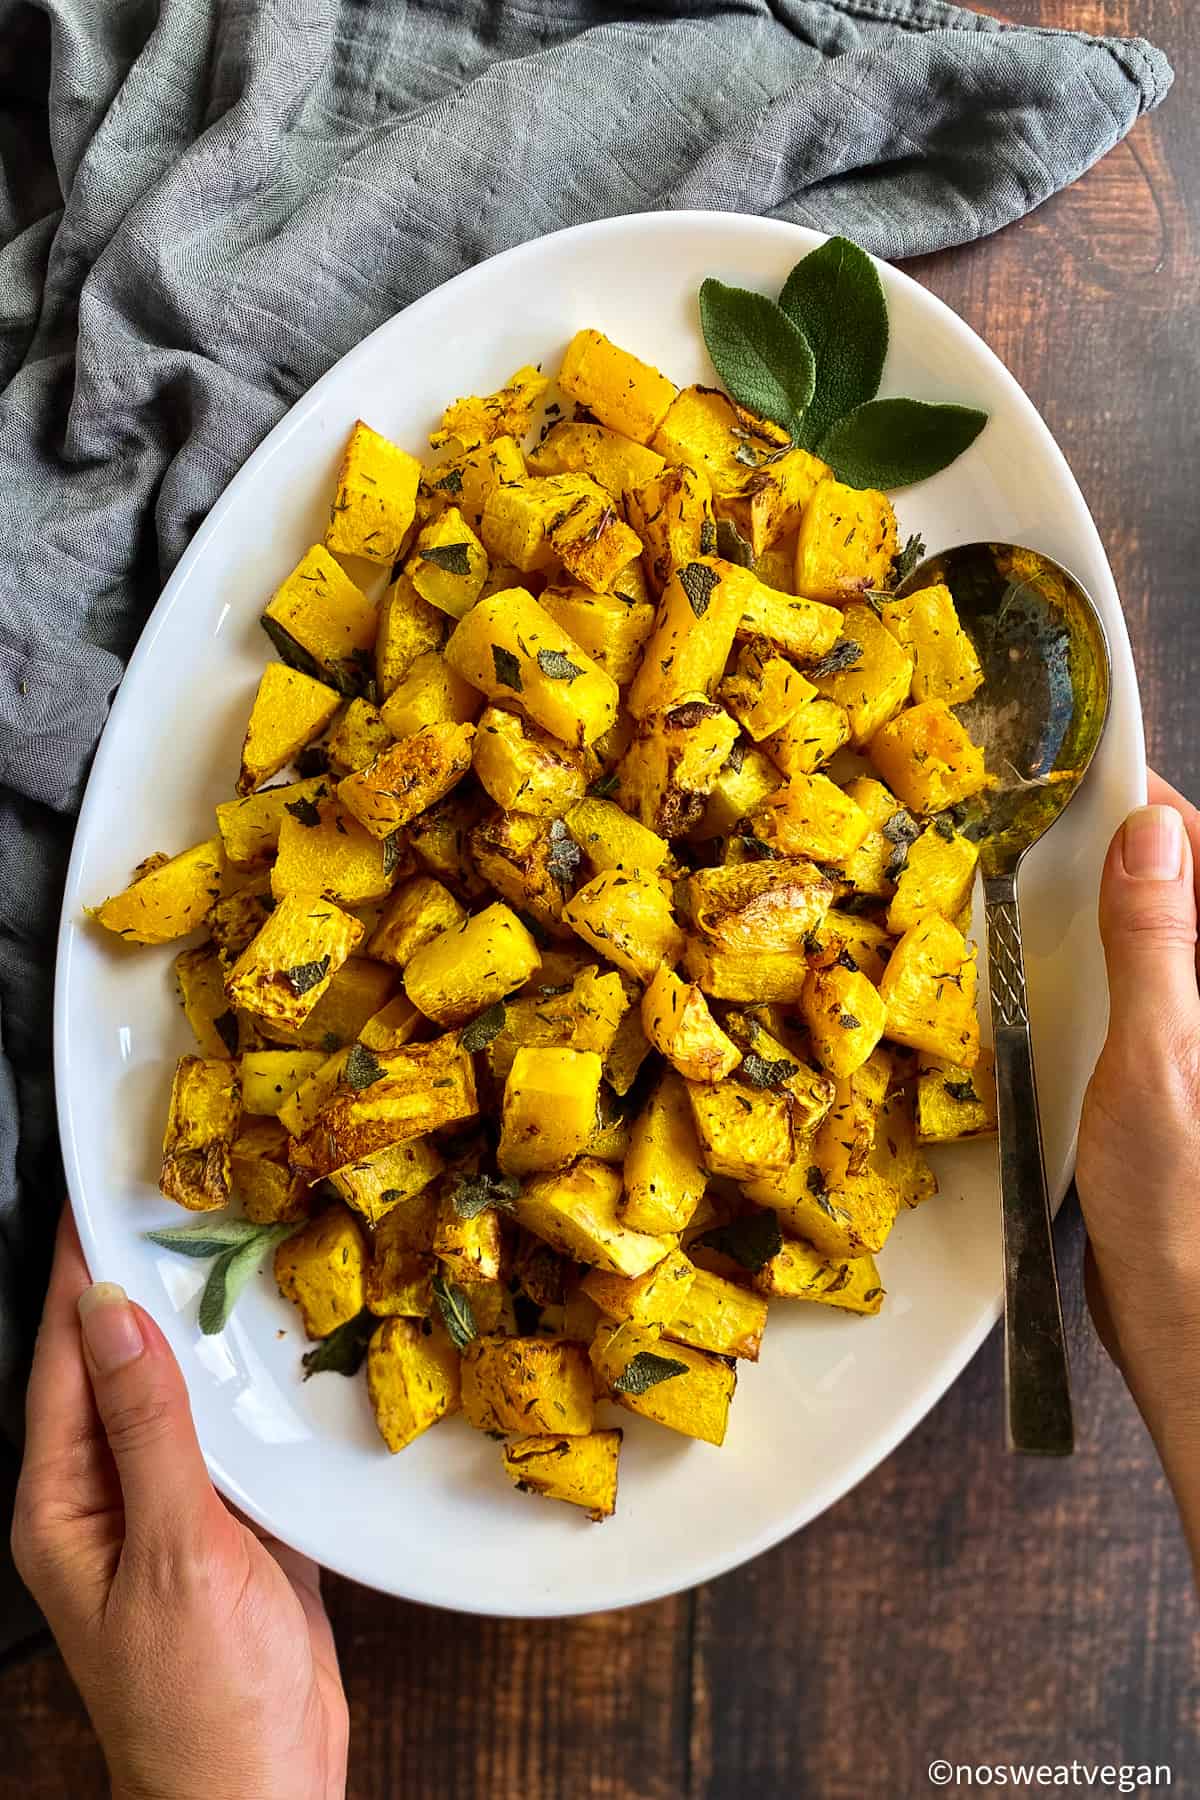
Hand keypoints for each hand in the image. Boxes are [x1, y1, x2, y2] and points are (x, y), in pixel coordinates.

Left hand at [11, 1209, 348, 1799]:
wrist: (263, 1792)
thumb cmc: (196, 1700)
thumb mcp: (170, 1552)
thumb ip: (149, 1431)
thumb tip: (116, 1319)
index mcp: (64, 1504)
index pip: (66, 1359)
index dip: (80, 1274)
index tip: (97, 1197)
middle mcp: (109, 1497)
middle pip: (119, 1369)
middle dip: (141, 1287)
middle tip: (179, 1204)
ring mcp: (172, 1510)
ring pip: (181, 1397)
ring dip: (205, 1335)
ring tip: (236, 1252)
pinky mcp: (231, 1528)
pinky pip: (234, 1439)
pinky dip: (254, 1392)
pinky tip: (283, 1353)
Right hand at [1077, 772, 1199, 1559]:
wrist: (1183, 1316)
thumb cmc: (1182, 1201)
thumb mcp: (1158, 1061)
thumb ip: (1158, 945)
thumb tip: (1149, 832)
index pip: (1192, 848)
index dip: (1139, 799)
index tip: (1075, 759)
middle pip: (1161, 884)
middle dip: (1099, 842)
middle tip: (1021, 809)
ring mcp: (1182, 1032)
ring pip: (1134, 935)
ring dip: (1081, 902)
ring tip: (1009, 870)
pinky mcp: (1154, 1071)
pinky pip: (1114, 990)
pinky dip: (1071, 965)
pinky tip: (1024, 968)